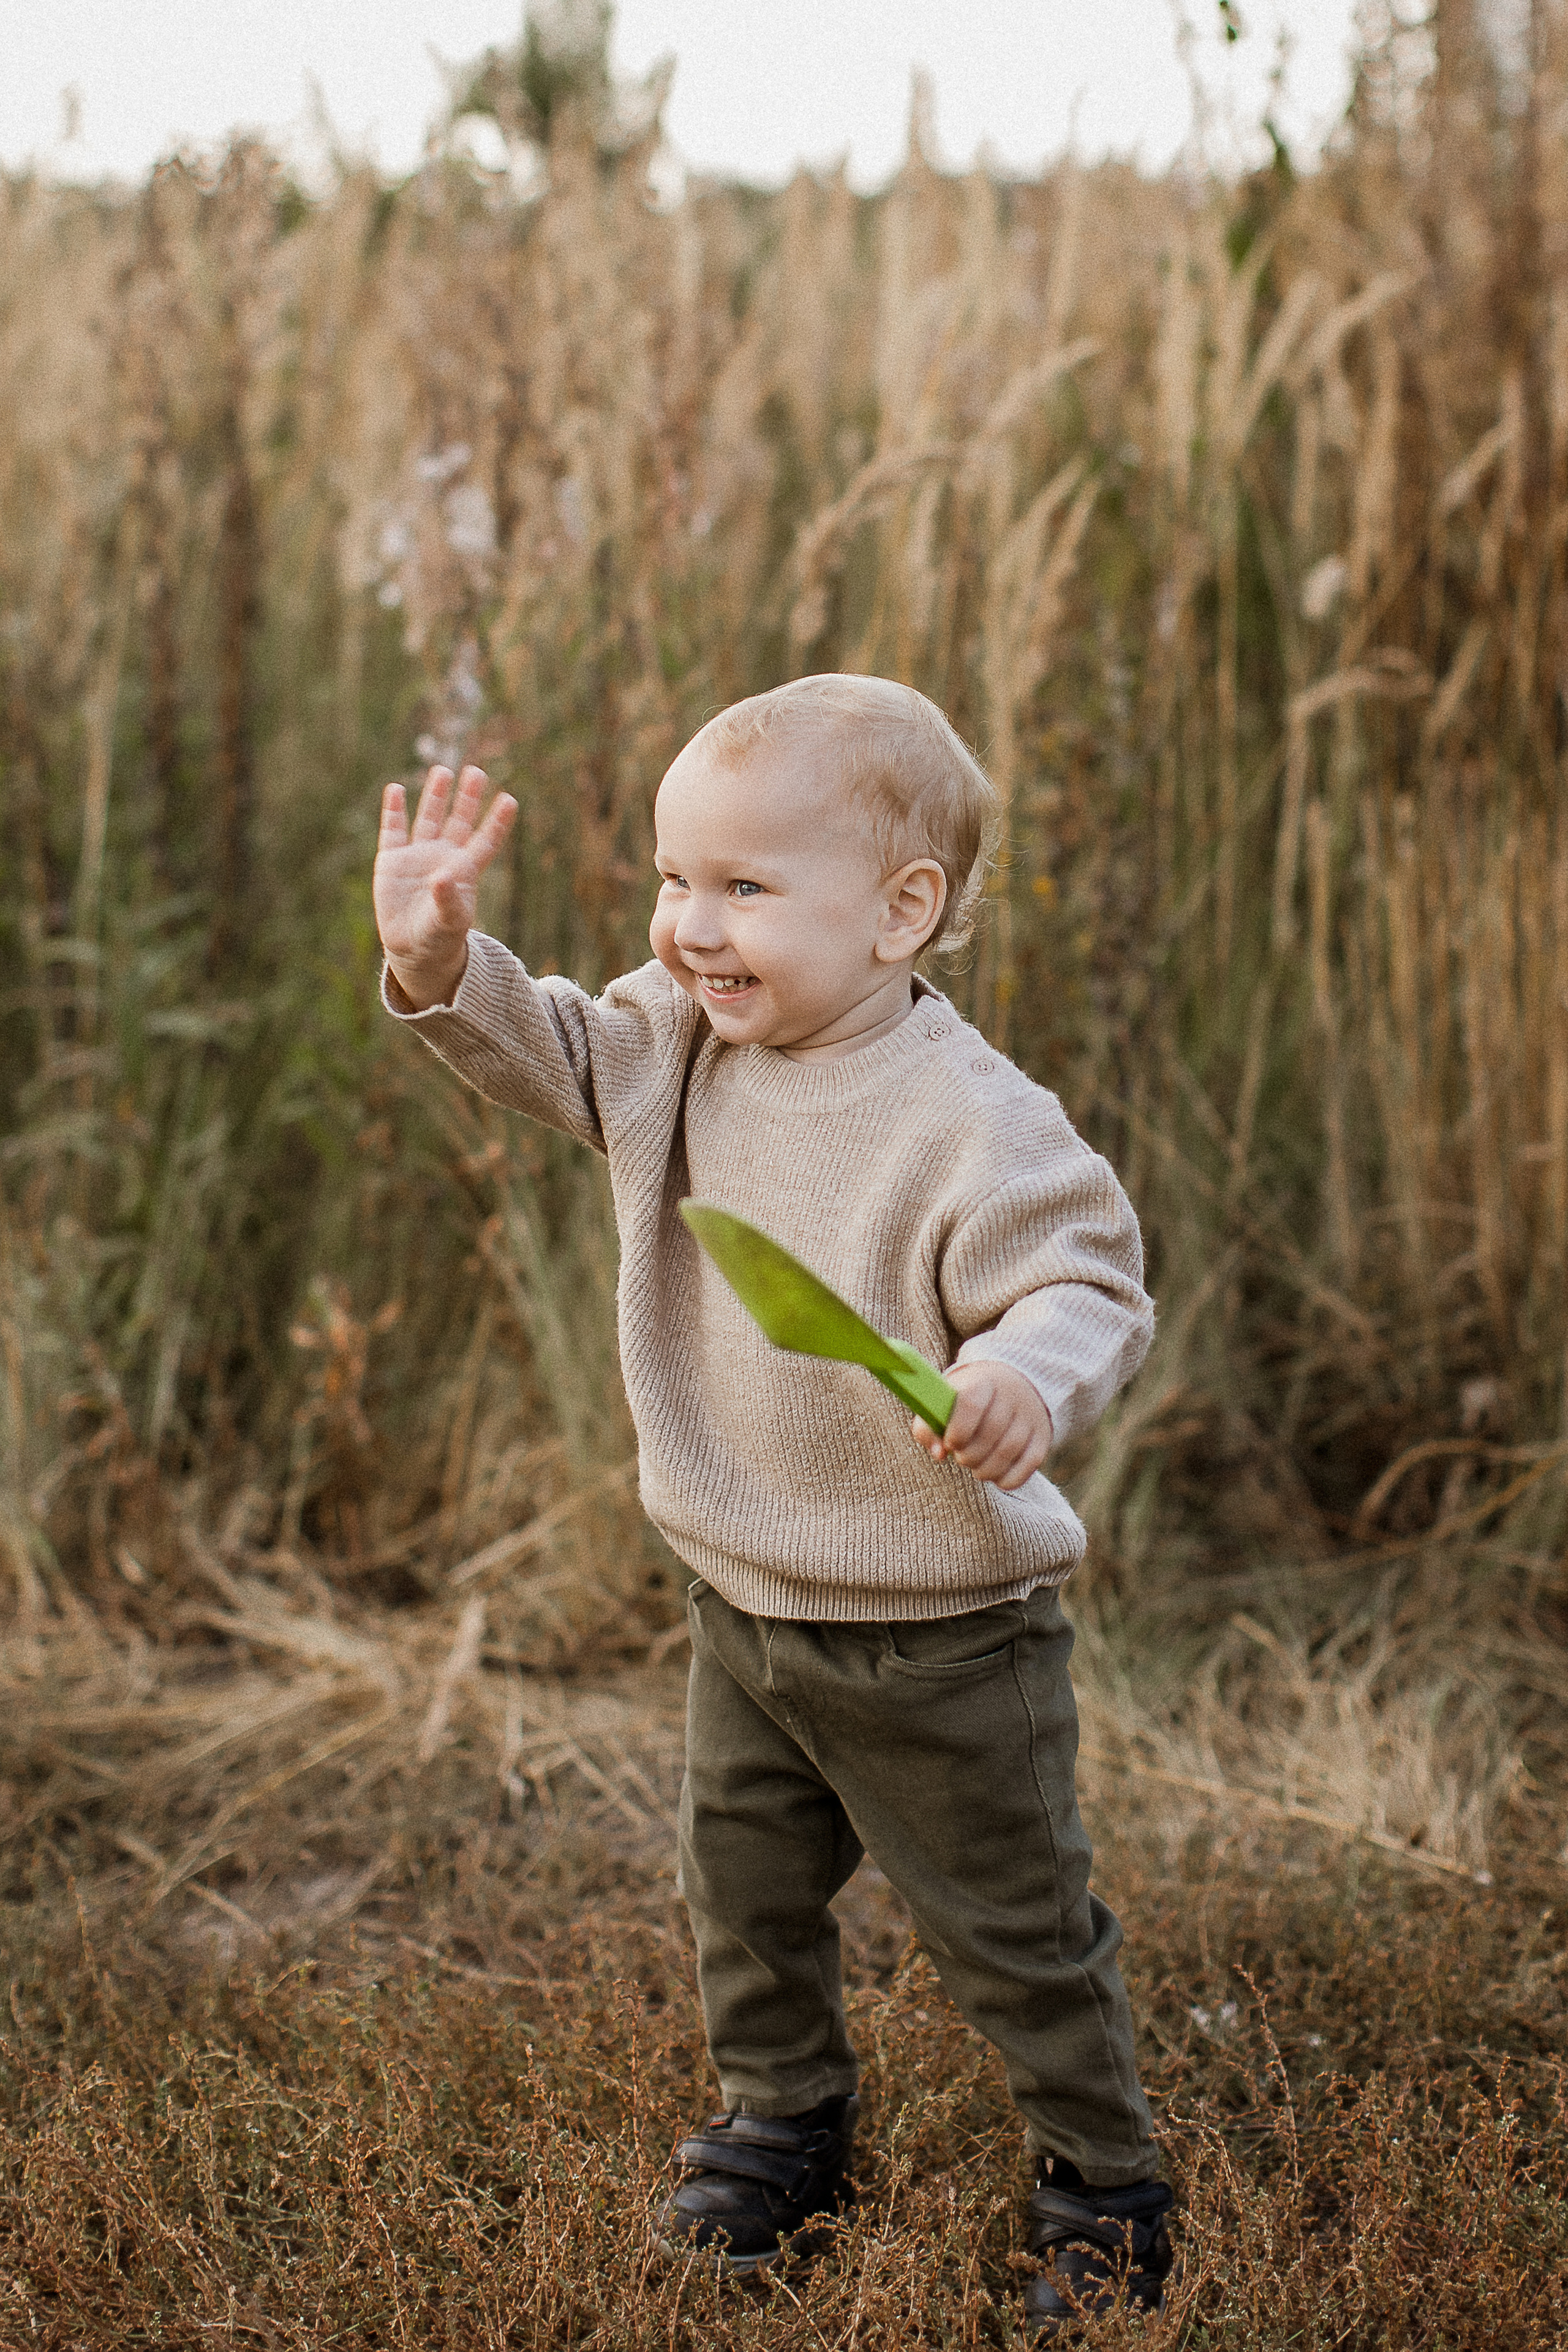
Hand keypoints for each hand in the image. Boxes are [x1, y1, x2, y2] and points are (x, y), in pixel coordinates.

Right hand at [374, 765, 516, 1009]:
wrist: (412, 948)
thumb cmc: (439, 936)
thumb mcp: (448, 922)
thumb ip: (446, 900)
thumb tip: (439, 877)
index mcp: (465, 870)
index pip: (486, 840)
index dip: (497, 822)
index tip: (509, 800)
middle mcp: (444, 856)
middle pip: (459, 821)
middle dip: (467, 798)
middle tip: (476, 772)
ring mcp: (418, 855)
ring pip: (428, 818)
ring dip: (435, 795)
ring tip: (443, 771)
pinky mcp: (392, 860)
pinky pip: (393, 830)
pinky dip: (393, 810)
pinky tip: (395, 789)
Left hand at [912, 1361, 1052, 1490]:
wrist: (1010, 1386)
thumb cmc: (967, 1400)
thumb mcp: (945, 1404)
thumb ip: (929, 1428)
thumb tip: (939, 1453)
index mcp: (981, 1382)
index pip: (971, 1404)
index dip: (958, 1430)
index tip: (951, 1443)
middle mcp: (1010, 1395)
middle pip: (991, 1432)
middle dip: (970, 1455)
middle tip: (962, 1458)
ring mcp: (1030, 1416)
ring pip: (1009, 1451)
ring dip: (987, 1469)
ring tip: (976, 1468)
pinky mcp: (1042, 1437)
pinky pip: (1029, 1464)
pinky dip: (1009, 1479)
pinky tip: (996, 1477)